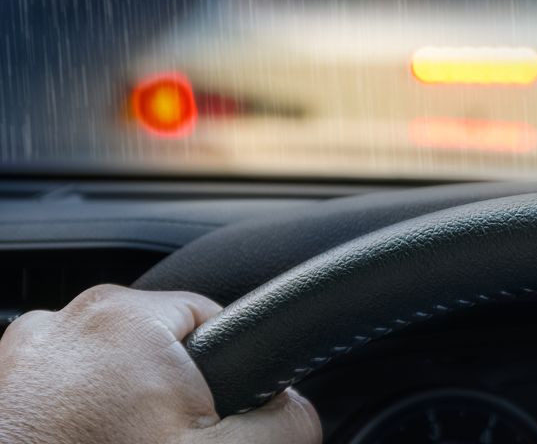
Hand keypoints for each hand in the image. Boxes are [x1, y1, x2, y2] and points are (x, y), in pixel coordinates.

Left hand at [0, 285, 321, 443]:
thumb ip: (285, 421)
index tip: (208, 427)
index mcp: (125, 317)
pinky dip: (76, 422)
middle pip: (159, 350)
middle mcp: (62, 322)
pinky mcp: (0, 388)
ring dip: (118, 413)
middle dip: (168, 402)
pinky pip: (62, 393)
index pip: (216, 323)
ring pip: (107, 375)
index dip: (228, 382)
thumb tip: (298, 409)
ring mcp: (19, 357)